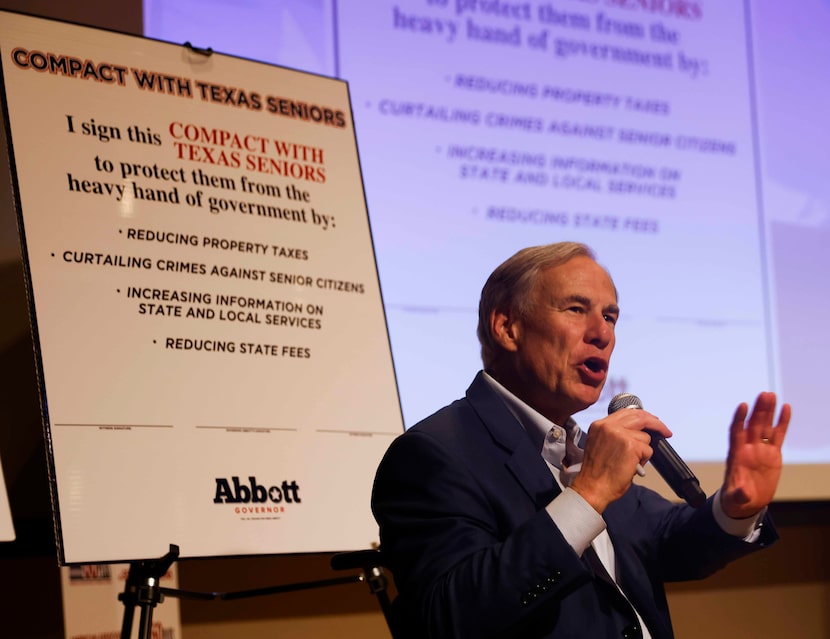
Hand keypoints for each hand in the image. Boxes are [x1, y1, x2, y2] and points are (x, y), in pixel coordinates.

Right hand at [571, 408, 670, 512]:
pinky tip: (632, 466)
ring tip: (631, 462)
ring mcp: (620, 435)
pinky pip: (648, 450)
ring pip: (645, 437)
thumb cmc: (596, 472)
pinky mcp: (631, 446)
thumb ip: (613, 434)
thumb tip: (635, 431)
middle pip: (640, 417)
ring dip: (643, 451)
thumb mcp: (599, 444)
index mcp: (600, 425)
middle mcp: (609, 426)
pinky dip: (644, 460)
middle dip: (656, 424)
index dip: (641, 416)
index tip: (651, 420)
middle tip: (665, 431)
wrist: (592, 487)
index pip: (625, 412)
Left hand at [720, 392, 790, 518]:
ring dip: (768, 411)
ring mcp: (760, 449)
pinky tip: (785, 408)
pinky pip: (777, 435)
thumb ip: (739, 494)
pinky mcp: (772, 453)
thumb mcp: (736, 499)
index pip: (736, 432)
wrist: (747, 502)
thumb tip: (742, 491)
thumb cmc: (737, 498)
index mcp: (736, 455)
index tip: (743, 406)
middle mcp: (748, 448)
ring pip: (764, 426)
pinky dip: (782, 422)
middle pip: (753, 424)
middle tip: (764, 395)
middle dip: (758, 410)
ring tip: (771, 395)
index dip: (739, 419)